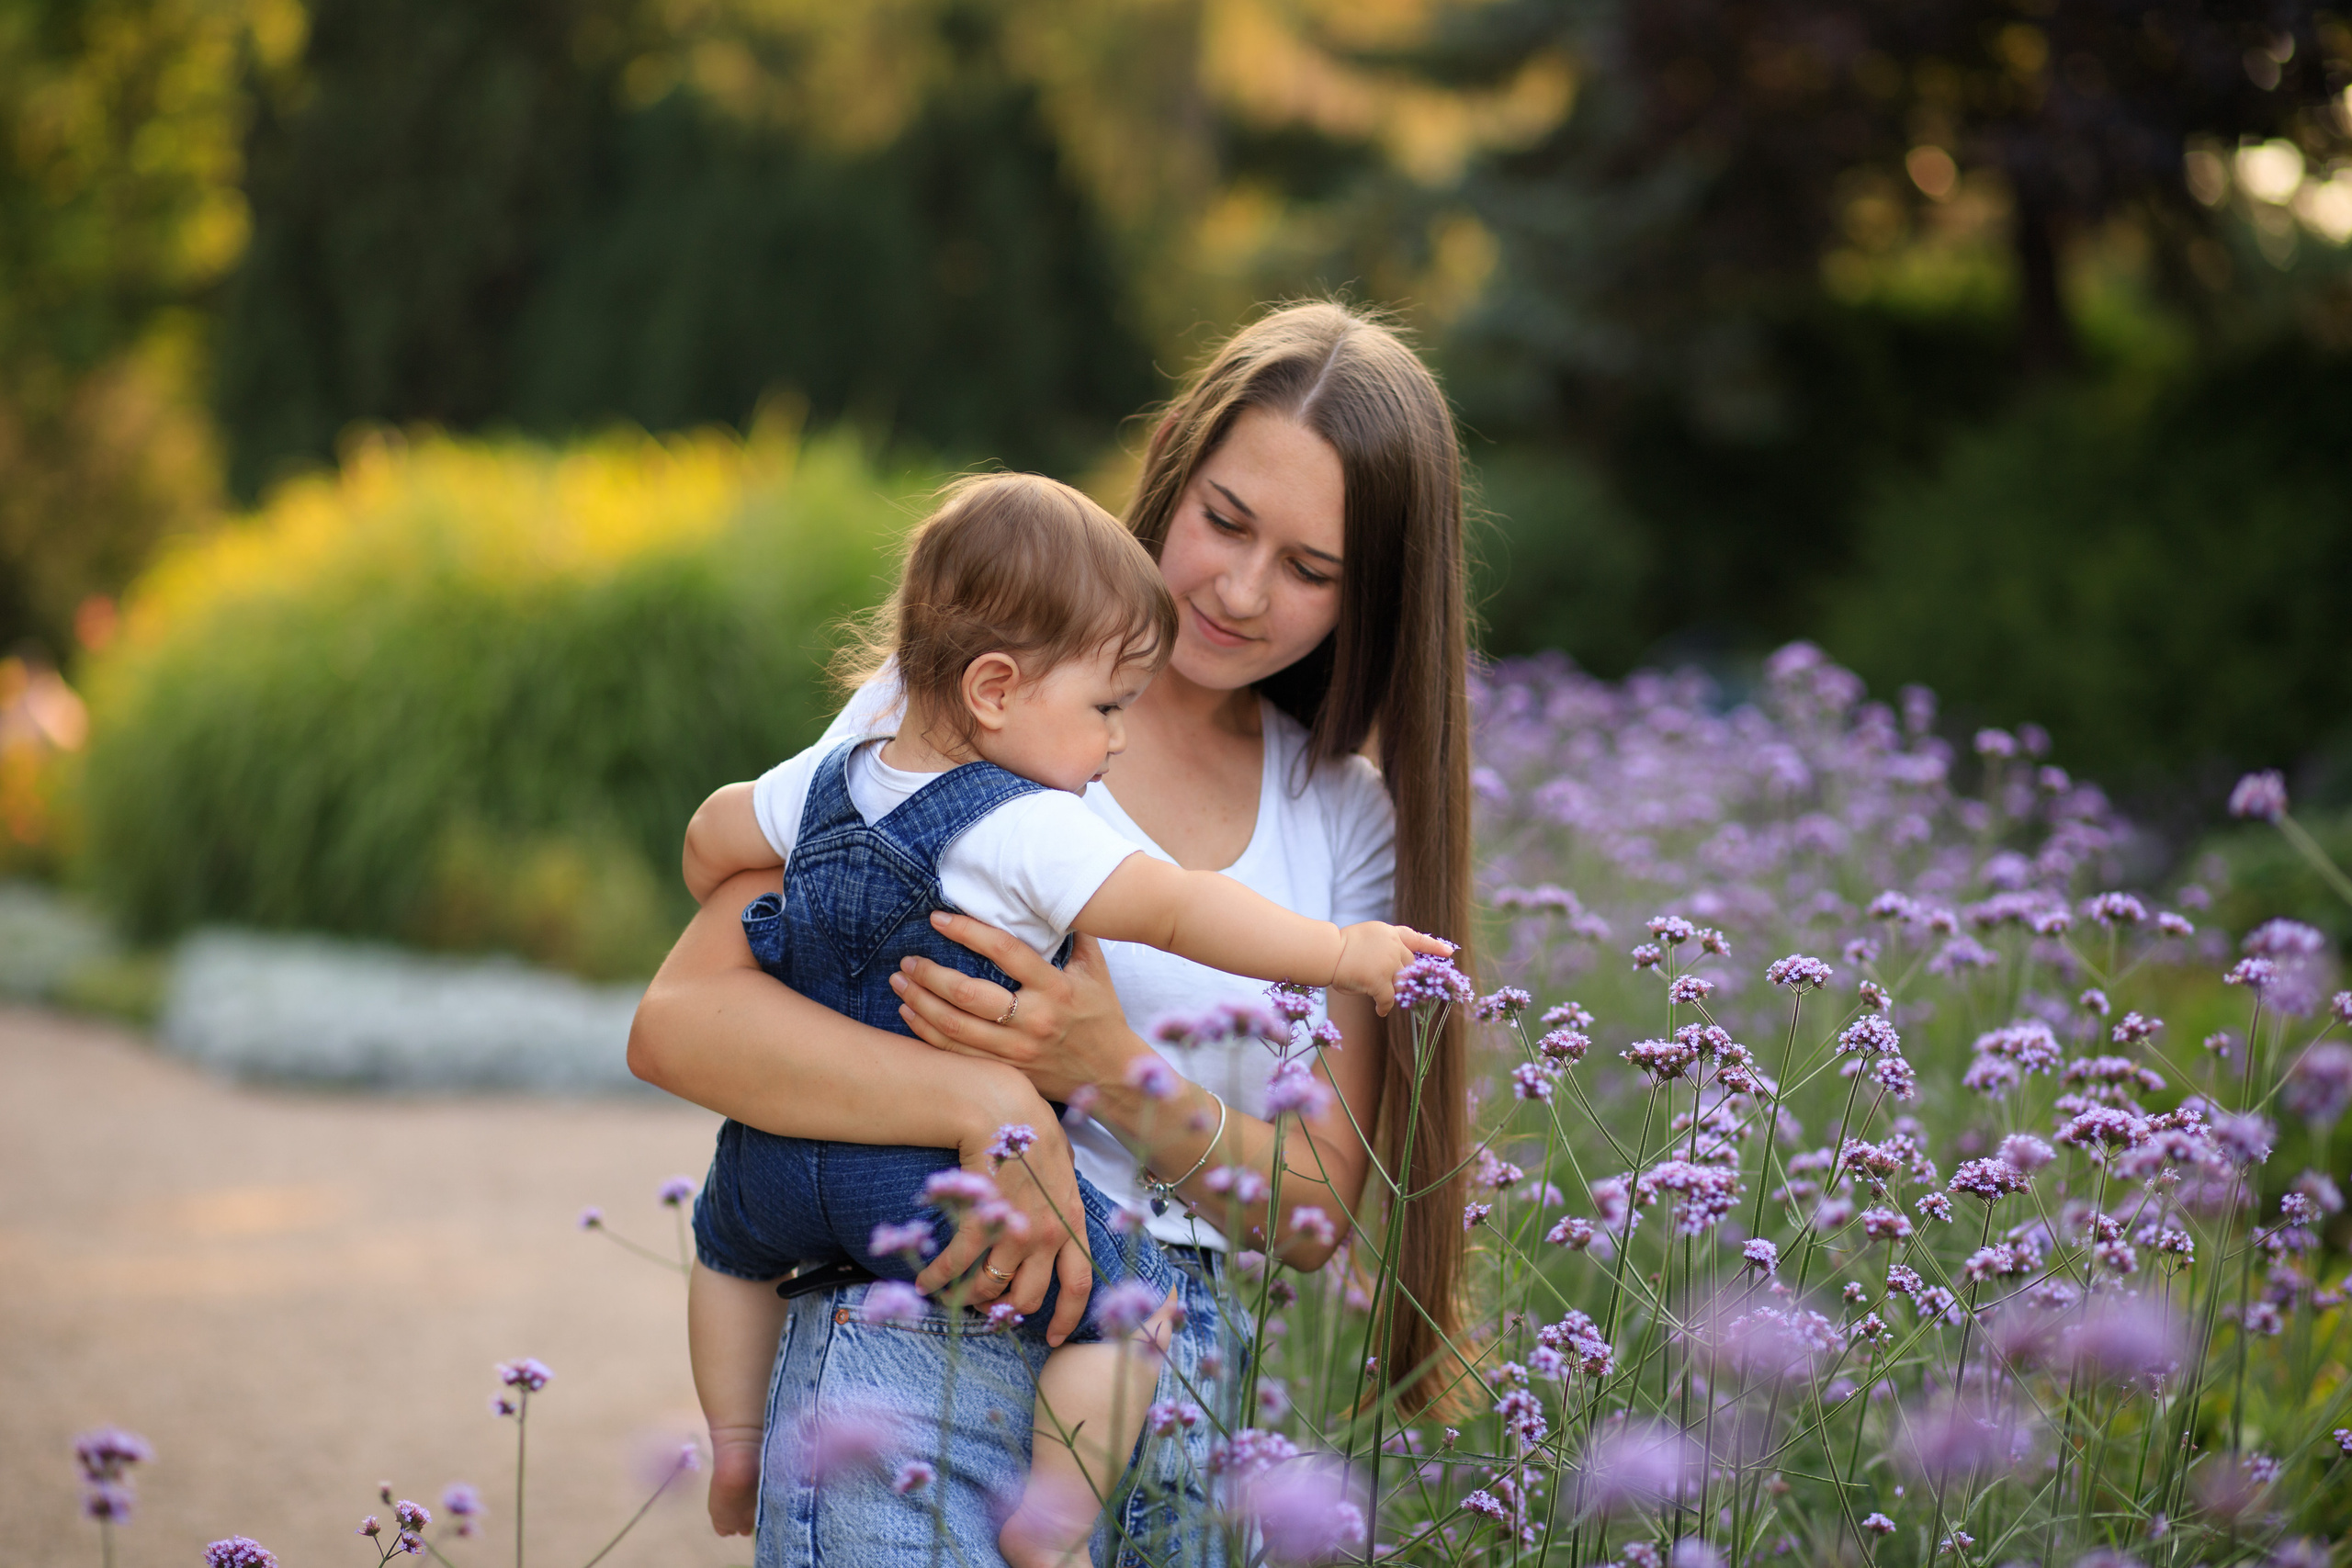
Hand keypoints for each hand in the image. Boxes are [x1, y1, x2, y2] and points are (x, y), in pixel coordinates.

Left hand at [890, 915, 1136, 1101]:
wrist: (1111, 1074)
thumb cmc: (1102, 1015)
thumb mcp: (1096, 971)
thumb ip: (1075, 933)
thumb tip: (1057, 895)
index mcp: (1055, 988)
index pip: (1005, 951)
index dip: (968, 932)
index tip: (938, 919)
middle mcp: (1033, 1021)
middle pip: (968, 995)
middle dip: (930, 975)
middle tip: (908, 959)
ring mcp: (1016, 1051)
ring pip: (955, 1028)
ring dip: (920, 1002)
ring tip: (900, 982)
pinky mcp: (1006, 1071)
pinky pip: (957, 1053)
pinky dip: (927, 1033)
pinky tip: (909, 1013)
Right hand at [915, 1117, 1095, 1345]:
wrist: (1001, 1104)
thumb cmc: (1028, 1127)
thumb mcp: (1060, 1162)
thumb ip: (1063, 1194)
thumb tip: (1065, 1207)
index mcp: (1072, 1218)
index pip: (1079, 1282)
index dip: (1067, 1316)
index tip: (1053, 1337)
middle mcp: (1051, 1230)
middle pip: (1031, 1294)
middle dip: (1006, 1309)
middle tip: (986, 1310)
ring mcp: (1018, 1227)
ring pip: (993, 1285)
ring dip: (968, 1297)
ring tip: (949, 1297)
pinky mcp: (984, 1219)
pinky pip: (961, 1263)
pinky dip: (940, 1277)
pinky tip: (925, 1282)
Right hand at [1331, 923, 1454, 1014]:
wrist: (1326, 953)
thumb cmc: (1339, 947)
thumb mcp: (1366, 937)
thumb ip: (1383, 947)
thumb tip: (1393, 969)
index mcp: (1389, 933)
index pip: (1416, 938)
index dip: (1433, 946)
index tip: (1449, 953)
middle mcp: (1393, 946)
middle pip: (1408, 967)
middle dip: (1401, 977)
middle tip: (1389, 983)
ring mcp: (1388, 963)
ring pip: (1401, 984)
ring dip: (1392, 990)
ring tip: (1378, 993)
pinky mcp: (1380, 980)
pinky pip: (1389, 999)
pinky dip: (1384, 1006)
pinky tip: (1380, 1010)